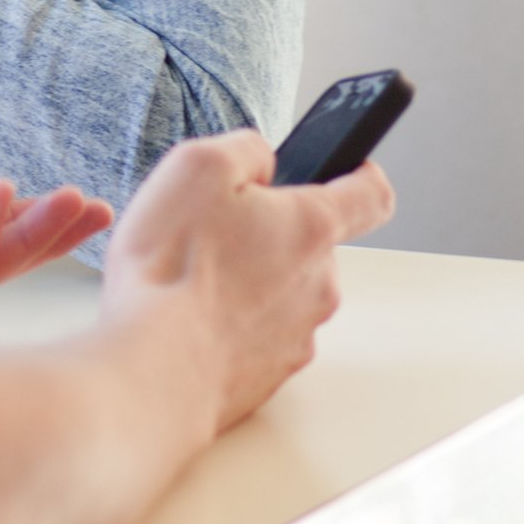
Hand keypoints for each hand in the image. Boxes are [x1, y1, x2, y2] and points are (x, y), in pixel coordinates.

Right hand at [99, 131, 396, 431]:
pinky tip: (189, 320)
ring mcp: (297, 335)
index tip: (350, 168)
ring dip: (249, 281)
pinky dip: (231, 325)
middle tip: (215, 231)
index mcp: (312, 227)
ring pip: (283, 293)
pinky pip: (258, 337)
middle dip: (271, 233)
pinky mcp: (269, 375)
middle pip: (312, 246)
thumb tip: (261, 159)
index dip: (360, 173)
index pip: (370, 194)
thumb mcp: (197, 166)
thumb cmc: (172, 271)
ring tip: (191, 281)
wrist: (153, 369)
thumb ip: (244, 148)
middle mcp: (319, 285)